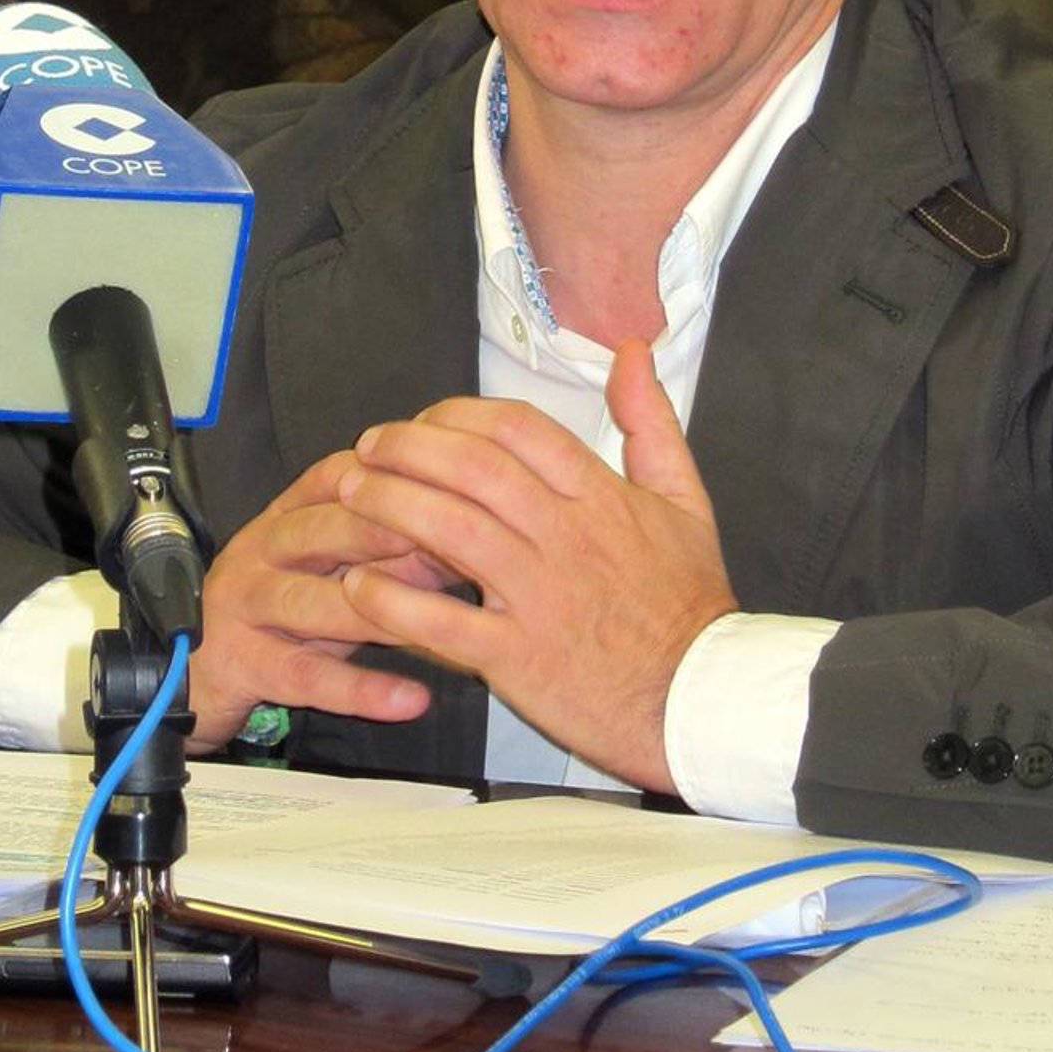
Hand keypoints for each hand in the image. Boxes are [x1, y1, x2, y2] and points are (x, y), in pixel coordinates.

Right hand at [185, 453, 455, 749]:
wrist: (187, 668)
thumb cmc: (277, 606)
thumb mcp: (323, 564)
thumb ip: (384, 545)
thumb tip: (467, 528)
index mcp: (286, 513)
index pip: (337, 478)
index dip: (391, 478)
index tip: (447, 484)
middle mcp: (262, 549)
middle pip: (325, 530)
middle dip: (388, 533)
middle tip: (452, 543)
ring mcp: (248, 606)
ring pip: (314, 602)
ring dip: (377, 611)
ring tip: (434, 622)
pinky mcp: (245, 665)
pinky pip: (307, 677)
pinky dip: (362, 690)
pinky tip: (410, 699)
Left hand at [335, 341, 737, 790]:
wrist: (703, 699)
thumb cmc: (688, 603)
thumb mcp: (686, 499)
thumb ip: (653, 422)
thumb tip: (634, 352)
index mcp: (600, 496)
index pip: (517, 428)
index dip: (458, 413)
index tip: (424, 420)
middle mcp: (565, 536)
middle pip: (473, 468)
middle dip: (408, 448)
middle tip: (368, 446)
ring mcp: (539, 597)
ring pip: (451, 531)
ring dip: (389, 506)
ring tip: (348, 494)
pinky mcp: (517, 660)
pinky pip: (442, 624)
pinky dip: (393, 602)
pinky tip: (358, 584)